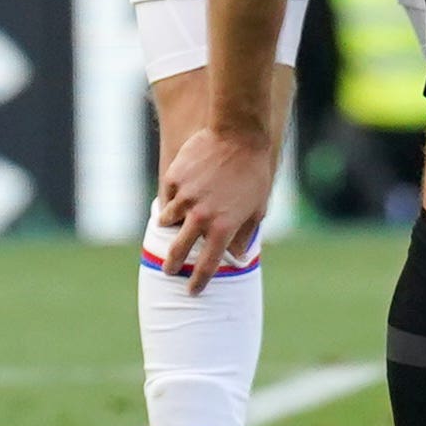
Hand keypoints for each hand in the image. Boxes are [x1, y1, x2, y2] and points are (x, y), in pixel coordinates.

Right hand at [153, 124, 271, 289]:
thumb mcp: (257, 208)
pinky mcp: (175, 178)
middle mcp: (200, 216)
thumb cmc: (254, 172)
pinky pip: (169, 194)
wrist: (238, 135)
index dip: (199, 281)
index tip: (193, 291)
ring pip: (168, 220)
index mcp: (223, 227)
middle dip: (171, 264)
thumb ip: (245, 234)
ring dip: (170, 225)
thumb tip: (238, 256)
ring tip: (172, 225)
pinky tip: (180, 193)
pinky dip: (173, 197)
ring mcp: (185, 196)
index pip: (207, 264)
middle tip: (168, 270)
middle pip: (178, 249)